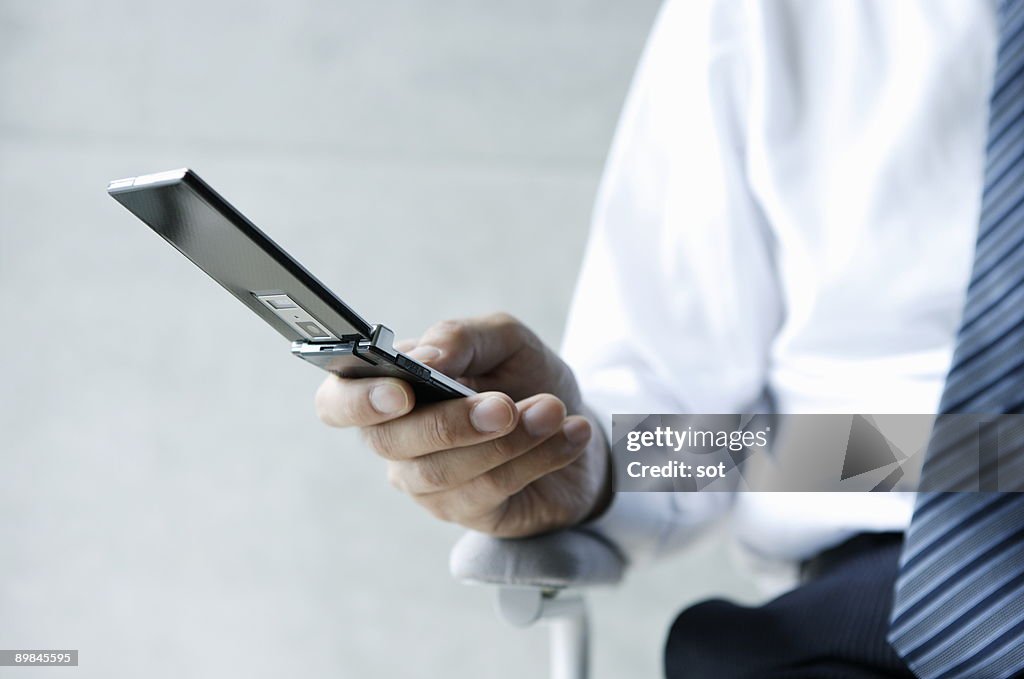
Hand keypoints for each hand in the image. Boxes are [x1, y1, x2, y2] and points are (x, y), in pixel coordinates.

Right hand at [314, 313, 611, 536]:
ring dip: (509, 440)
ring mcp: (428, 484)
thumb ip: (461, 337)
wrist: (574, 422)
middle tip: (505, 405)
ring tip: (553, 410)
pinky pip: (492, 491)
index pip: (337, 402)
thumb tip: (424, 355)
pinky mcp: (470, 513)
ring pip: (446, 472)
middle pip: (391, 442)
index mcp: (389, 389)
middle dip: (451, 423)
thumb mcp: (502, 339)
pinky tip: (571, 434)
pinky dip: (537, 457)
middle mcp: (397, 441)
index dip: (357, 401)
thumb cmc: (523, 375)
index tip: (401, 392)